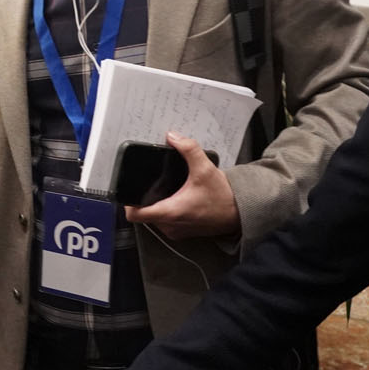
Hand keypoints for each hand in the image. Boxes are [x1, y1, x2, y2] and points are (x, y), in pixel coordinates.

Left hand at [124, 132, 239, 239]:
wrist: (240, 213)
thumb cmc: (223, 196)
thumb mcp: (205, 169)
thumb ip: (188, 150)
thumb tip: (173, 136)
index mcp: (170, 212)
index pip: (135, 215)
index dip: (128, 202)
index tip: (129, 190)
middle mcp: (169, 226)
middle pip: (143, 214)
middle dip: (144, 199)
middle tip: (150, 184)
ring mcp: (175, 231)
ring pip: (154, 219)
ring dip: (156, 206)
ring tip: (164, 191)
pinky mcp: (182, 233)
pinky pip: (165, 223)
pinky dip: (166, 212)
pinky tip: (174, 199)